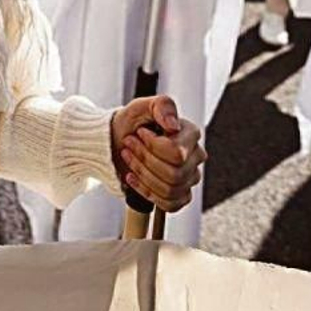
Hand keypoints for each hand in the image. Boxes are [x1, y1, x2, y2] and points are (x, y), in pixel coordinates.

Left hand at [111, 95, 205, 213]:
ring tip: (129, 157)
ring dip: (142, 174)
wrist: (116, 140)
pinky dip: (146, 192)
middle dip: (144, 160)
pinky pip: (169, 204)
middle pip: (174, 174)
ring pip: (170, 190)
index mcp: (190, 134)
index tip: (139, 133)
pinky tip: (133, 178)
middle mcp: (194, 157)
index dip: (153, 146)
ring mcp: (188, 178)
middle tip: (129, 145)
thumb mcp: (141, 106)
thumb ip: (161, 106)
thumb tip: (173, 125)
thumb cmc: (132, 123)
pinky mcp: (179, 195)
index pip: (177, 153)